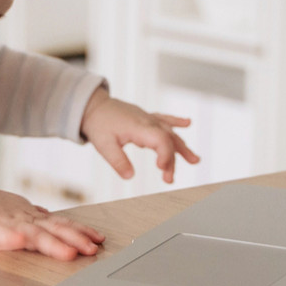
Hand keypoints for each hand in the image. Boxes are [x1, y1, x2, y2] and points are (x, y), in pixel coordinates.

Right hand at [0, 182, 103, 259]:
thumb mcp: (16, 210)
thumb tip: (51, 216)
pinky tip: (21, 241)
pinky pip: (2, 235)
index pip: (62, 223)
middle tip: (92, 249)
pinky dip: (12, 238)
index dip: (81, 230)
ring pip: (34, 234)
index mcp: (32, 217)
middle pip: (54, 229)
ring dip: (53, 244)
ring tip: (69, 253)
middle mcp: (25, 220)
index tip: (99, 238)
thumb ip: (34, 215)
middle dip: (75, 239)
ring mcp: (9, 224)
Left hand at [80, 89, 199, 183]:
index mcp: (138, 127)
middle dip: (172, 160)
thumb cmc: (98, 124)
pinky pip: (164, 118)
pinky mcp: (145, 117)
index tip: (161, 170)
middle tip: (169, 179)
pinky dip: (176, 121)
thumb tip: (130, 176)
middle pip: (167, 140)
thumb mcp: (104, 145)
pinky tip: (188, 123)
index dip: (166, 156)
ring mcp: (147, 118)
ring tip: (195, 160)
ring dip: (181, 146)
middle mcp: (147, 121)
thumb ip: (118, 161)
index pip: (160, 140)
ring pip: (169, 131)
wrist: (91, 106)